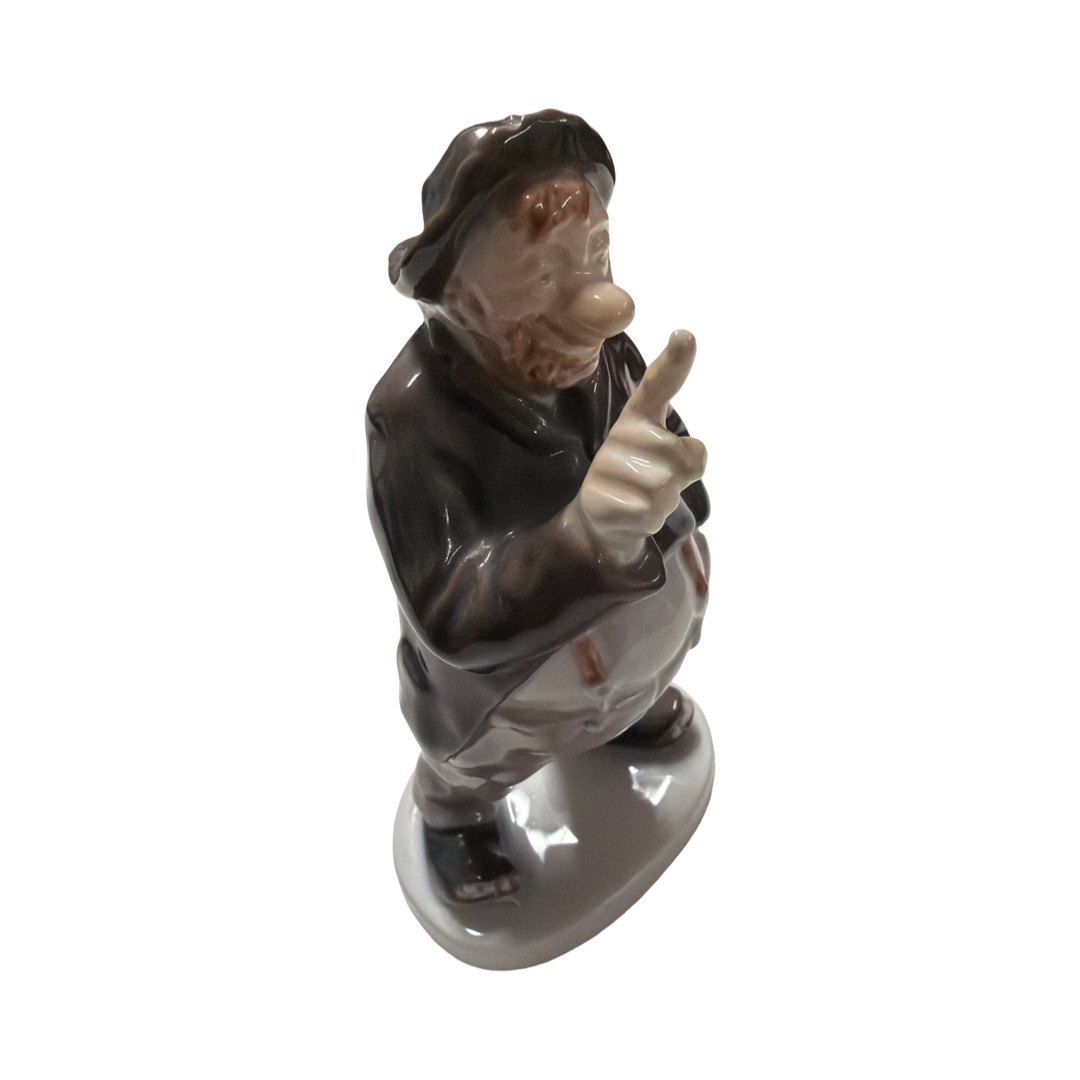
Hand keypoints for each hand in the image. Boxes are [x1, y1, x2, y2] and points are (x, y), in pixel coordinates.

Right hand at [570, 330, 706, 561]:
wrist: (600, 521)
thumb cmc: (640, 479)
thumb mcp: (662, 457)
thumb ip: (687, 452)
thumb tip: (690, 455)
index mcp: (637, 419)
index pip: (657, 386)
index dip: (673, 361)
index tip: (685, 336)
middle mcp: (621, 436)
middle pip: (683, 458)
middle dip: (679, 478)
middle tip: (652, 481)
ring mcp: (609, 468)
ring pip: (669, 488)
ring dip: (665, 501)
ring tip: (641, 498)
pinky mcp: (605, 501)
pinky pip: (650, 512)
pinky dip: (648, 519)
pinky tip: (631, 514)